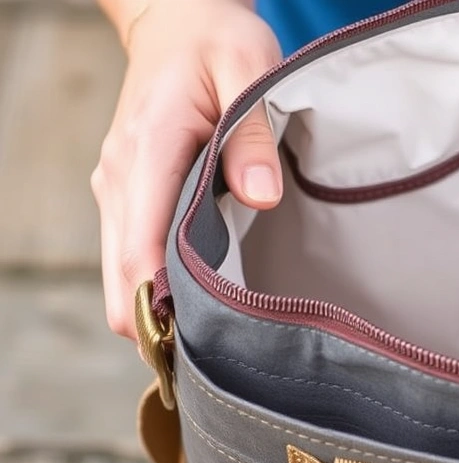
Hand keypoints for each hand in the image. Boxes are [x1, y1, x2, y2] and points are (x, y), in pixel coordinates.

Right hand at [91, 0, 283, 339]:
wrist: (177, 21)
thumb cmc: (219, 42)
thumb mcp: (248, 69)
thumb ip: (253, 135)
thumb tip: (259, 198)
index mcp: (148, 149)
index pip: (140, 247)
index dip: (160, 303)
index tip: (195, 343)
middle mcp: (119, 177)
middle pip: (119, 276)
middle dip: (158, 318)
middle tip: (215, 352)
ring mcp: (116, 187)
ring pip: (118, 272)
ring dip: (155, 303)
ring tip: (211, 331)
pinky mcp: (124, 193)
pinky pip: (128, 254)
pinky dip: (152, 283)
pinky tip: (196, 296)